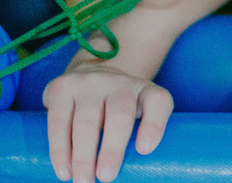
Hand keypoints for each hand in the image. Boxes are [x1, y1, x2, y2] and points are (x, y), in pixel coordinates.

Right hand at [43, 62, 173, 182]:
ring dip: (83, 156)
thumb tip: (136, 165)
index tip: (144, 150)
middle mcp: (120, 83)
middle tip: (106, 177)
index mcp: (146, 91)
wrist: (94, 73)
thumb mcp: (142, 111)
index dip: (154, 125)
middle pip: (119, 116)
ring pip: (86, 122)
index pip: (158, 102)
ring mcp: (90, 83)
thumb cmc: (122, 104)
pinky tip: (64, 169)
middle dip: (112, 150)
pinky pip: (59, 122)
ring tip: (83, 181)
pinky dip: (60, 150)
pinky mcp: (62, 88)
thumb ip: (144, 131)